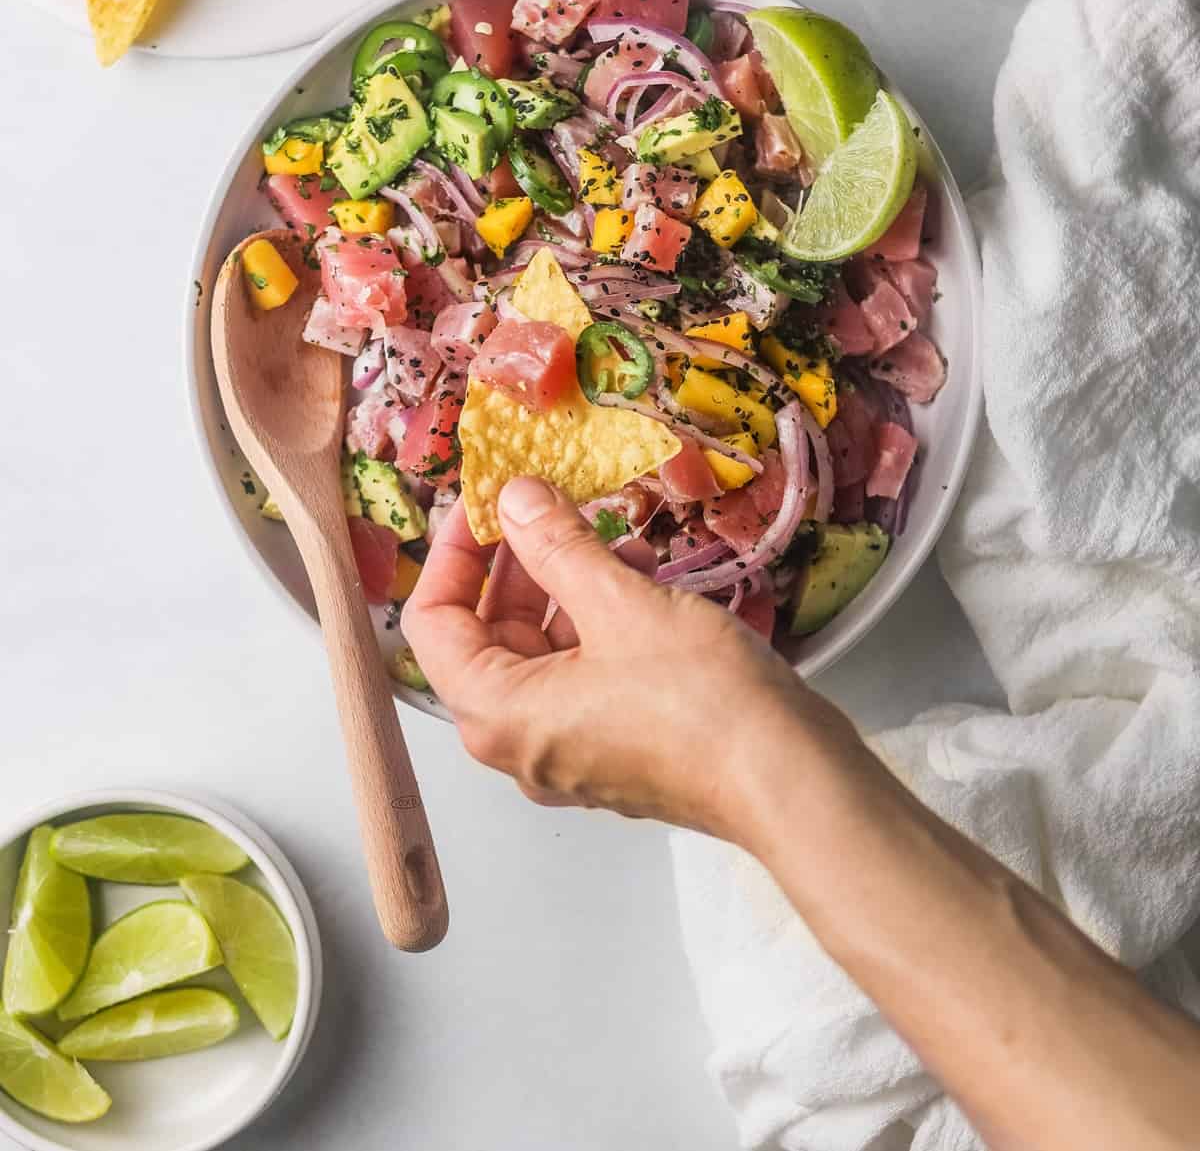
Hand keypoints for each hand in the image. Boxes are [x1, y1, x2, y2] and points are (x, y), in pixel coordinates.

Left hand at [402, 477, 859, 838]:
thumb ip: (557, 546)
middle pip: (488, 636)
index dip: (454, 553)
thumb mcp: (619, 603)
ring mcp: (572, 750)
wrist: (789, 780)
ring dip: (569, 586)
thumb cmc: (697, 700)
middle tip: (550, 504)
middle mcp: (522, 742)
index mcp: (498, 712)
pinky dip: (603, 621)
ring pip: (545, 651)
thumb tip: (516, 497)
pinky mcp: (621, 748)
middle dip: (519, 564)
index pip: (433, 623)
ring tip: (612, 537)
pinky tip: (644, 577)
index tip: (488, 502)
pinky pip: (588, 673)